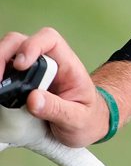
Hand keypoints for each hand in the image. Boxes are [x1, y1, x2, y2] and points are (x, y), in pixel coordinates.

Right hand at [0, 28, 106, 146]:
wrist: (87, 125)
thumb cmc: (87, 117)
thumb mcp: (78, 118)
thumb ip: (58, 109)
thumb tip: (33, 99)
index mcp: (68, 66)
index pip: (50, 40)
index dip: (32, 45)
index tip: (21, 65)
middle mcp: (48, 63)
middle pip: (20, 42)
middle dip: (3, 55)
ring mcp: (32, 71)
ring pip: (8, 55)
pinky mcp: (21, 82)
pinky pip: (5, 72)